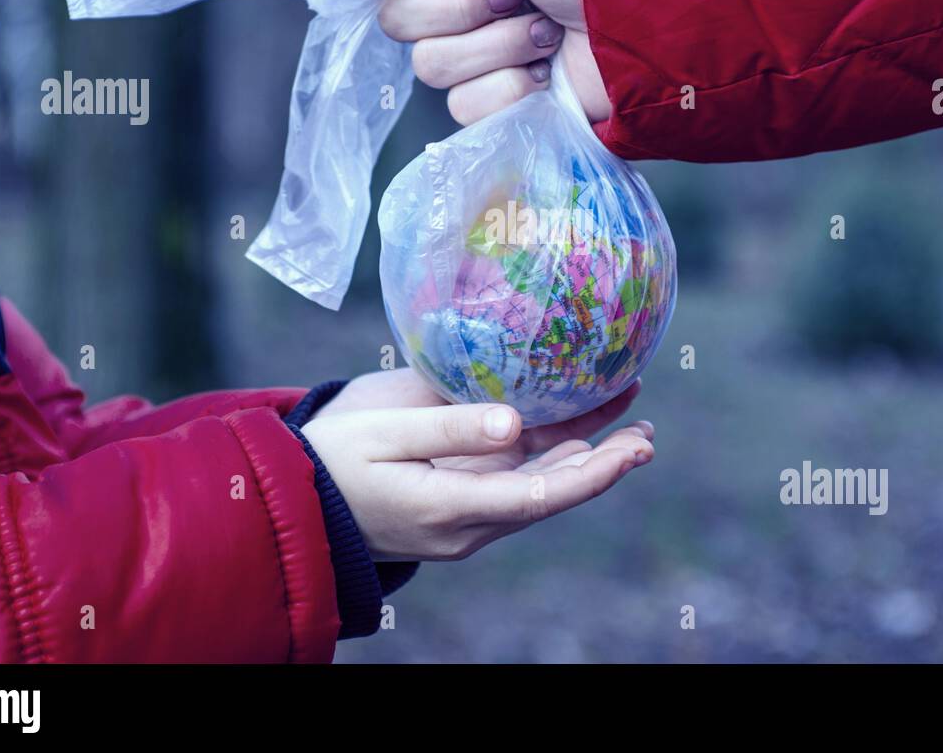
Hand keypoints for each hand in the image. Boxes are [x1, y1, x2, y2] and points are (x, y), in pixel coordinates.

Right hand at [301, 370, 652, 560]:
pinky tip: (577, 426)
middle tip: (647, 434)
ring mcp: (468, 512)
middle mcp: (470, 519)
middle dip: (605, 464)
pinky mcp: (461, 497)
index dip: (593, 474)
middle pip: (552, 493)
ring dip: (586, 454)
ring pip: (540, 484)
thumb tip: (515, 422)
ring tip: (633, 424)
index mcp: (451, 507)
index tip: (635, 451)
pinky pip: (518, 478)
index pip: (541, 496)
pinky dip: (554, 451)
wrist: (295, 499)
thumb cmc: (331, 458)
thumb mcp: (382, 432)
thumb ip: (447, 426)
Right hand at [337, 0, 611, 126]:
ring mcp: (482, 62)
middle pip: (401, 25)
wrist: (647, 13)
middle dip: (462, 8)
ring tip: (548, 30)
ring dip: (498, 46)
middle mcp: (461, 10)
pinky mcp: (505, 109)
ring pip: (434, 70)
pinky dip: (511, 88)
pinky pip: (469, 109)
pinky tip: (547, 73)